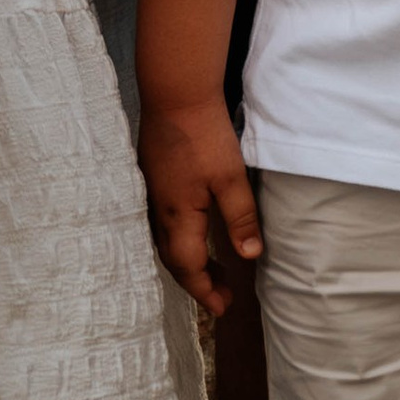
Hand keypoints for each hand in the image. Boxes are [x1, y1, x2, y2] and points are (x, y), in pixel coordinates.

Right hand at [139, 95, 262, 315]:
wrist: (175, 91)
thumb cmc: (204, 133)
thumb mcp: (230, 176)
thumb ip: (240, 217)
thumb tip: (249, 257)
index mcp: (178, 215)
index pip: (187, 267)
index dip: (205, 291)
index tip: (222, 308)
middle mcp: (159, 209)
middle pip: (173, 259)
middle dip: (197, 281)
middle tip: (222, 293)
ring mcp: (151, 191)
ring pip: (165, 241)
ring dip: (187, 260)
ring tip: (212, 268)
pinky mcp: (151, 175)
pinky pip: (160, 222)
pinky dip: (178, 239)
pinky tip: (192, 231)